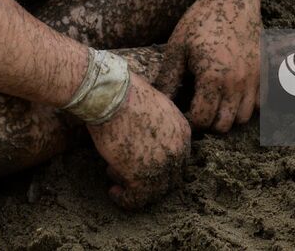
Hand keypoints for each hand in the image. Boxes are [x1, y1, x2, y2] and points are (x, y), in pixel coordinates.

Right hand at [86, 73, 191, 209]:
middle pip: (170, 177)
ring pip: (155, 191)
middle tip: (127, 175)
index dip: (159, 164)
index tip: (140, 162)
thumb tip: (146, 139)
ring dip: (135, 189)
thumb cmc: (126, 95)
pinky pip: (137, 198)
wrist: (112, 95)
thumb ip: (159, 127)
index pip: (178, 158)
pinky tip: (114, 192)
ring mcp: (162, 165)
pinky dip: (126, 199)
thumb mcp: (155, 107)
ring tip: (115, 181)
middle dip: (149, 178)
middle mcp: (179, 150)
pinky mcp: (142, 177)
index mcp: (183, 131)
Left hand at [168, 0, 261, 131]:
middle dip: (208, 123)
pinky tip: (232, 93)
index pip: (202, 119)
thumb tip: (159, 102)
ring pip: (243, 117)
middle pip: (224, 125)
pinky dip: (246, 105)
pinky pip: (259, 104)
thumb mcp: (177, 47)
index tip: (182, 111)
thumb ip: (168, 79)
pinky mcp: (263, 72)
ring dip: (228, 115)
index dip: (188, 120)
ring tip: (214, 102)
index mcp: (212, 78)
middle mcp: (236, 83)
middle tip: (197, 109)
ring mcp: (253, 78)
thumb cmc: (201, 20)